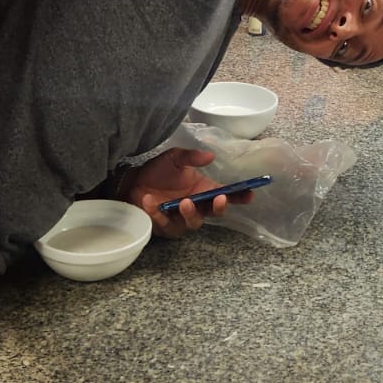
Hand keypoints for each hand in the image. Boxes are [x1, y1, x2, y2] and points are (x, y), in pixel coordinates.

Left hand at [124, 148, 249, 239]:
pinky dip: (157, 213)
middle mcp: (196, 206)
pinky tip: (149, 200)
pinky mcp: (164, 226)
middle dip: (219, 208)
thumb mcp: (175, 157)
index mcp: (203, 190)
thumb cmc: (158, 171)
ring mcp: (181, 218)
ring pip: (193, 223)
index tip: (250, 194)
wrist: (132, 181)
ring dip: (191, 214)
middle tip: (219, 199)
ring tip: (185, 202)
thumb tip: (210, 156)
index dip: (239, 196)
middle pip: (214, 213)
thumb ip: (191, 157)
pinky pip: (164, 223)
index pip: (226, 195)